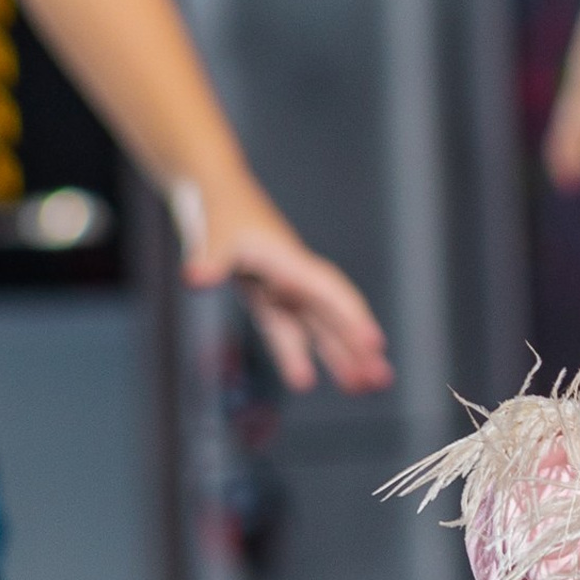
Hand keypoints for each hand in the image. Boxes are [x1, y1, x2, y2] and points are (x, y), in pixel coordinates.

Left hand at [177, 183, 392, 394]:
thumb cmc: (219, 206)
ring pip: (317, 328)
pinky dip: (297, 354)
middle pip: (334, 316)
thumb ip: (208, 258)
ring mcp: (283, 289)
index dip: (352, 319)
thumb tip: (197, 280)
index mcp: (290, 261)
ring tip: (360, 388)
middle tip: (382, 380)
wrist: (215, 191)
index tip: (375, 344)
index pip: (329, 293)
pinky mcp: (266, 296)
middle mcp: (295, 277)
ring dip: (338, 356)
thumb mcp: (213, 231)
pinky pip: (288, 331)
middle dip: (358, 347)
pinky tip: (305, 380)